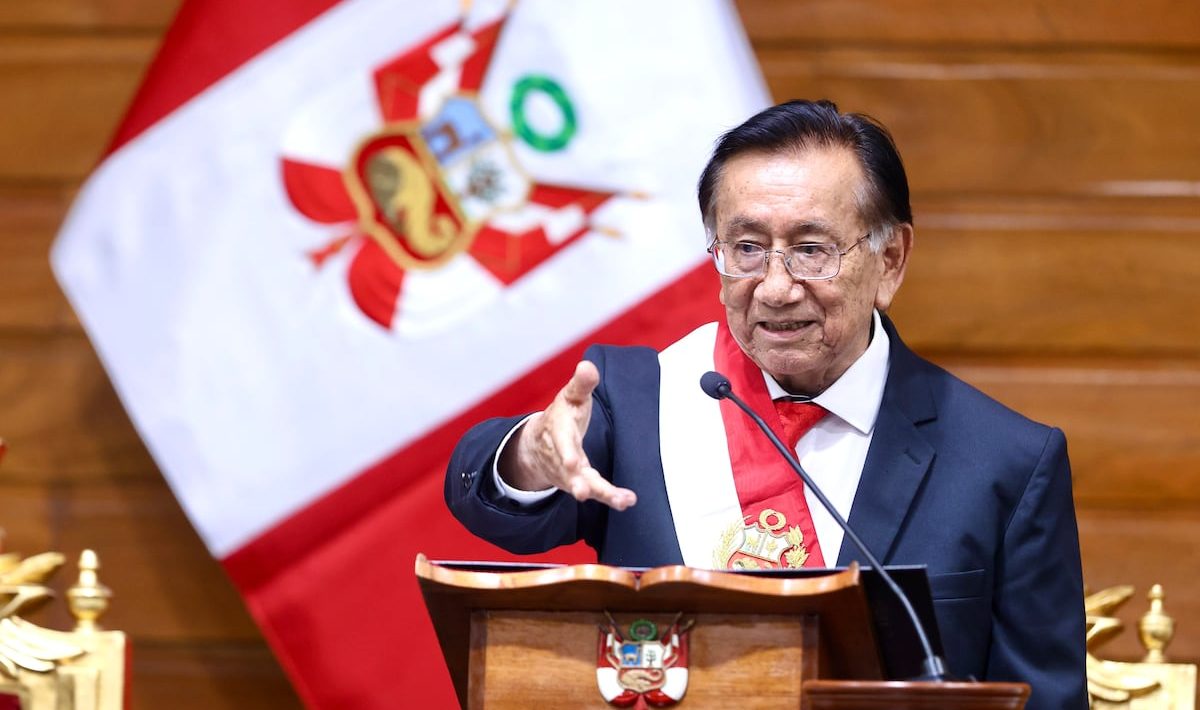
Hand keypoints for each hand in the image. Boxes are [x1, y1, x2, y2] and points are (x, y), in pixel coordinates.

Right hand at [500, 360, 636, 510]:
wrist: (538, 445)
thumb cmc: (561, 416)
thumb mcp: (570, 396)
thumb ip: (581, 384)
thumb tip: (588, 366)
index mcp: (559, 431)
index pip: (562, 442)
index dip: (566, 451)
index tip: (572, 462)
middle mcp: (562, 456)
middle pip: (570, 471)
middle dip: (577, 481)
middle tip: (583, 492)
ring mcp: (570, 473)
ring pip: (584, 485)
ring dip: (602, 494)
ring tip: (621, 501)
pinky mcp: (579, 482)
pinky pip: (595, 491)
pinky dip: (610, 497)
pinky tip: (626, 501)